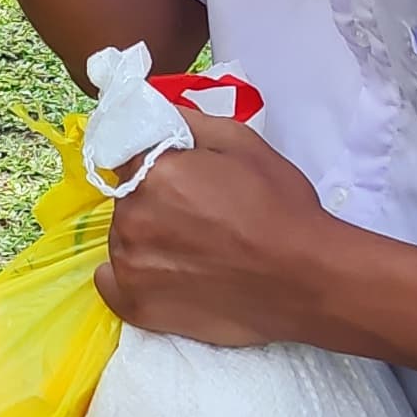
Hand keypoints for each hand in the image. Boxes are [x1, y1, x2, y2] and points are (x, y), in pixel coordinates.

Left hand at [99, 114, 337, 349]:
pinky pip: (110, 283)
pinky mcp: (136, 306)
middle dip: (154, 202)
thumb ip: (187, 121)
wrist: (306, 280)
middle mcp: (130, 217)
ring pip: (124, 239)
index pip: (131, 157)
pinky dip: (130, 277)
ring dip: (146, 239)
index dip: (159, 166)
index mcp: (152, 173)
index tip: (186, 181)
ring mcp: (129, 266)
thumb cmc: (280, 207)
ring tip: (194, 251)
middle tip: (200, 216)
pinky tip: (164, 276)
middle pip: (127, 199)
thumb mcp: (241, 143)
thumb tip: (152, 109)